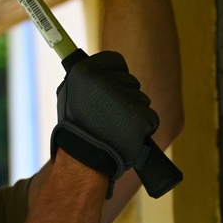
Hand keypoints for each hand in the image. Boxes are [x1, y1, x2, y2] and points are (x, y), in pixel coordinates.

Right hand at [52, 51, 159, 191]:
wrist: (82, 162)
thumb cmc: (76, 131)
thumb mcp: (71, 96)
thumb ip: (88, 80)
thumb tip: (103, 67)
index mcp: (83, 72)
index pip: (115, 60)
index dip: (114, 76)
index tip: (107, 91)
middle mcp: (103, 81)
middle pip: (131, 81)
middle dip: (125, 98)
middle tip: (107, 117)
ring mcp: (123, 99)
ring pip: (141, 100)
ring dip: (133, 114)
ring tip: (114, 129)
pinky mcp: (140, 118)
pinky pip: (150, 118)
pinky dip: (142, 128)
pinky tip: (126, 136)